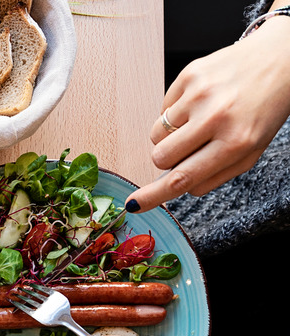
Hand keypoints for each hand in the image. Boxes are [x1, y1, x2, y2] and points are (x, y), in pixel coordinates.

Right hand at [125, 16, 289, 211]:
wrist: (280, 59)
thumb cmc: (265, 109)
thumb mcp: (251, 150)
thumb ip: (215, 174)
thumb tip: (177, 187)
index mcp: (236, 142)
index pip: (183, 177)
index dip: (153, 195)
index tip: (133, 204)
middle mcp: (216, 117)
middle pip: (161, 156)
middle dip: (167, 158)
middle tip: (188, 148)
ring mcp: (200, 94)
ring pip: (157, 134)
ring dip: (171, 134)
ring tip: (198, 121)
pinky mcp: (189, 75)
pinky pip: (162, 109)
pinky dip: (176, 112)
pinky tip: (199, 103)